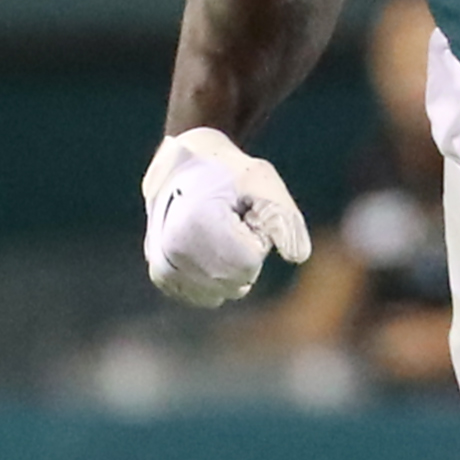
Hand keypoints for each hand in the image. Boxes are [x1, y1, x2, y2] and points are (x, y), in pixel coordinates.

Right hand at [142, 128, 311, 308]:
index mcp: (194, 225)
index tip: (240, 210)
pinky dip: (215, 276)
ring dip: (229, 265)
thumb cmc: (228, 171)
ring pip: (224, 291)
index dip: (255, 234)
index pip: (250, 261)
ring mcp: (163, 267)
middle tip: (228, 219)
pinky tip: (203, 245)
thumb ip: (283, 218)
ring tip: (214, 231)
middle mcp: (172, 251)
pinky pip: (208, 295)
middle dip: (243, 253)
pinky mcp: (162, 277)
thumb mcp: (262, 181)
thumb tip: (297, 257)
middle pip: (237, 280)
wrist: (183, 164)